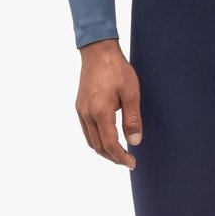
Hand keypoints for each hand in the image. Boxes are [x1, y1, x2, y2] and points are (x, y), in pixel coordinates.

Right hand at [75, 38, 142, 169]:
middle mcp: (87, 114)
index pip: (110, 144)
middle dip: (113, 158)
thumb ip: (133, 119)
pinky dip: (97, 140)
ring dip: (104, 150)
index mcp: (100, 111)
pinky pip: (86, 130)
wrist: (98, 51)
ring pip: (90, 140)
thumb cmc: (117, 69)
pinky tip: (107, 138)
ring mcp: (81, 110)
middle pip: (98, 146)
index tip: (132, 163)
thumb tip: (135, 142)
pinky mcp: (79, 106)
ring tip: (119, 153)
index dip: (121, 157)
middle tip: (128, 161)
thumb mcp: (131, 93)